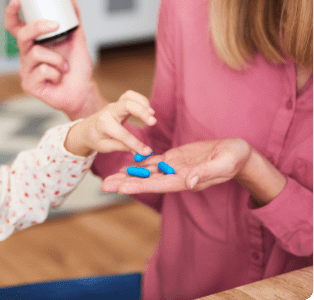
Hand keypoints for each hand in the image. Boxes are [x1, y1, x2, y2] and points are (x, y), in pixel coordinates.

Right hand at [5, 0, 104, 119]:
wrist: (83, 90)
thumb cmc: (77, 67)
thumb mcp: (77, 37)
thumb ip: (73, 17)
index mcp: (34, 43)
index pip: (16, 26)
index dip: (12, 13)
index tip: (17, 0)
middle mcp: (26, 55)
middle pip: (22, 35)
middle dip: (38, 27)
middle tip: (55, 25)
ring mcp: (26, 71)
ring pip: (36, 53)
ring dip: (57, 59)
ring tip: (64, 67)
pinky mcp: (28, 84)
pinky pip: (41, 70)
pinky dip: (56, 73)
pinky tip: (58, 78)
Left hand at [64, 90, 155, 156]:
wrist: (87, 129)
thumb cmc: (96, 138)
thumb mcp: (106, 147)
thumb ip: (124, 147)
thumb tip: (142, 152)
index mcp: (103, 125)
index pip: (122, 133)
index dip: (135, 143)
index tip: (146, 151)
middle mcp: (108, 112)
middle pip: (126, 105)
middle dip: (141, 112)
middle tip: (153, 122)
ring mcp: (114, 105)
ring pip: (128, 97)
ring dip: (142, 103)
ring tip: (152, 114)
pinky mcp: (119, 102)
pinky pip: (130, 95)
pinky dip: (141, 99)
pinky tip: (148, 109)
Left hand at [101, 138, 252, 193]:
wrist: (239, 153)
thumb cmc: (234, 159)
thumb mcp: (223, 164)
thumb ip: (205, 174)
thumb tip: (188, 183)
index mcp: (186, 180)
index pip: (157, 184)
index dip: (139, 186)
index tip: (121, 188)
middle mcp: (176, 177)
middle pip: (146, 181)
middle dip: (125, 183)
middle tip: (103, 186)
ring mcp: (175, 168)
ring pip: (146, 172)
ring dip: (128, 175)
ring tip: (109, 178)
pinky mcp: (176, 159)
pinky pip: (154, 162)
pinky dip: (140, 164)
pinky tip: (127, 165)